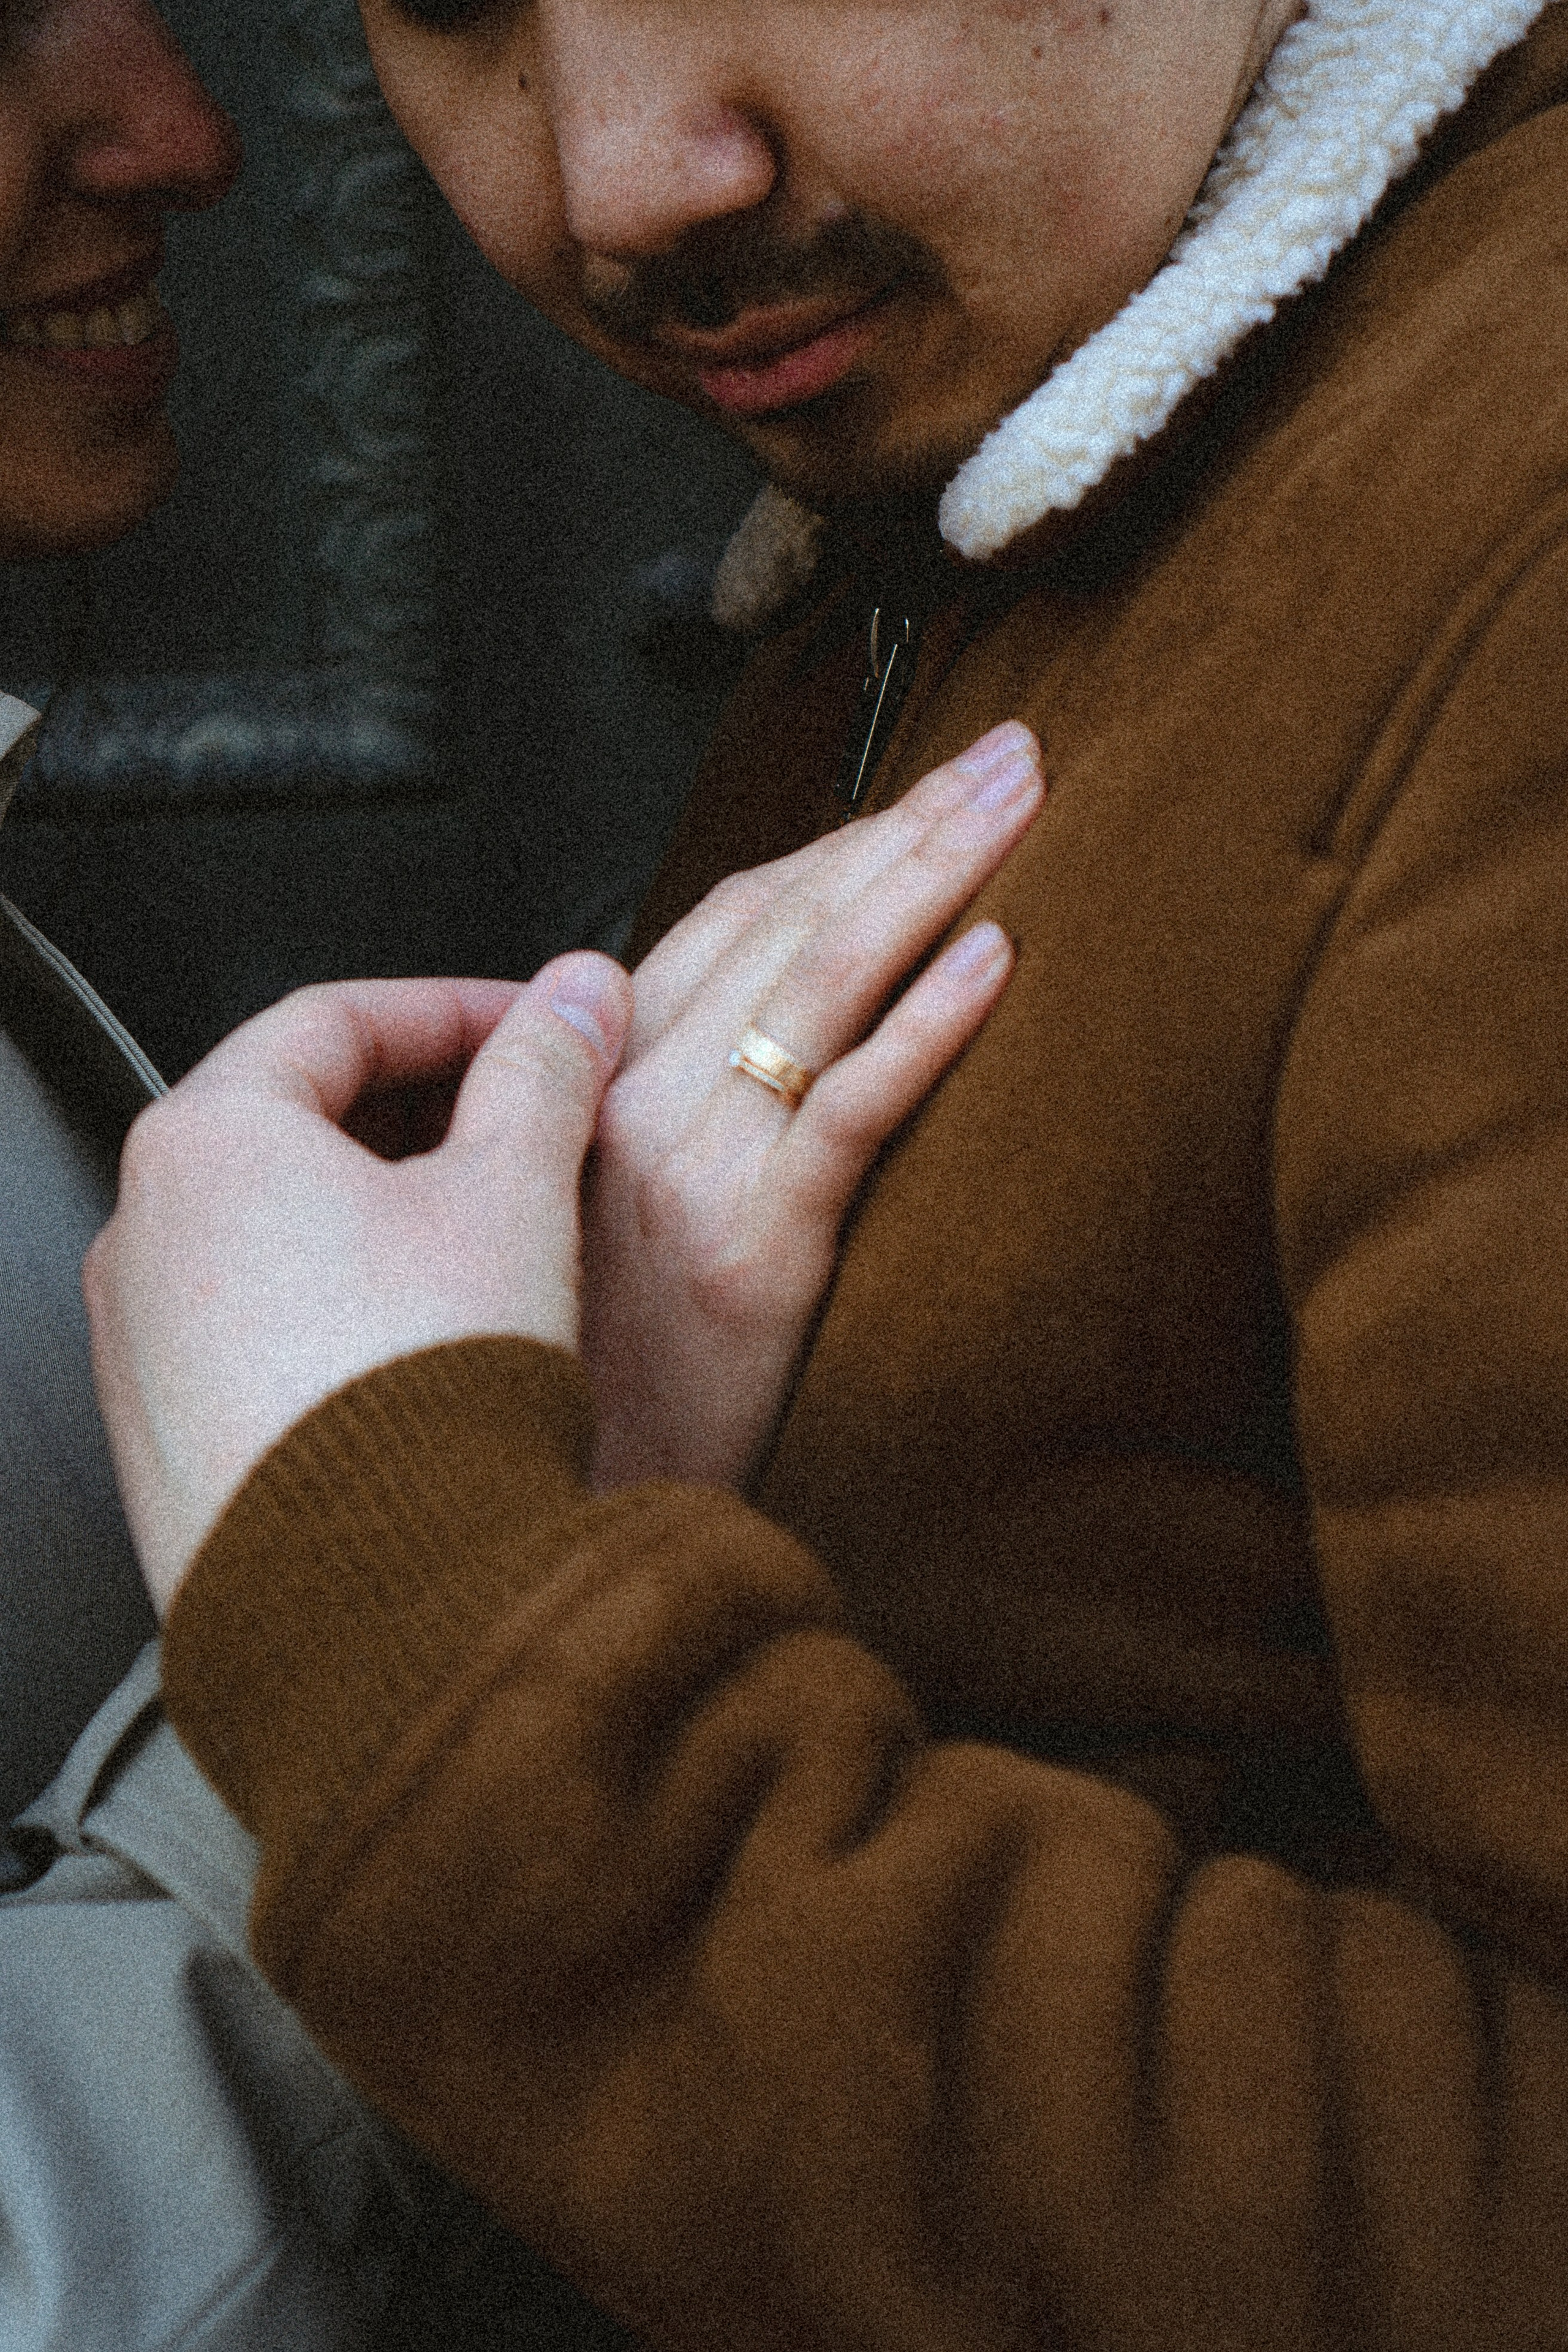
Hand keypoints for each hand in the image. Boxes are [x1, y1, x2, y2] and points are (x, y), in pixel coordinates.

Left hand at [85, 958, 631, 1614]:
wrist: (381, 1605)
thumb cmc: (424, 1394)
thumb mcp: (515, 1193)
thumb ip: (545, 1073)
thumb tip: (577, 1001)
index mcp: (205, 1142)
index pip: (334, 1020)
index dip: (456, 1010)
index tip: (536, 1029)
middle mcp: (143, 1235)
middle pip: (292, 1121)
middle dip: (424, 1111)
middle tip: (527, 1126)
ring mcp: (140, 1346)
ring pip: (273, 1232)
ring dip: (383, 1212)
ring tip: (493, 1241)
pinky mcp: (167, 1439)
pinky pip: (255, 1330)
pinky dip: (339, 1303)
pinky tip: (430, 1342)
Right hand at [583, 721, 1043, 1494]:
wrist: (568, 1518)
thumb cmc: (607, 1366)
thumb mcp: (611, 1213)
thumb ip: (674, 1108)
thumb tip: (785, 1028)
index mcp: (604, 1084)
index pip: (731, 916)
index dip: (842, 838)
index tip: (930, 785)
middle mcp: (636, 1105)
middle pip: (785, 923)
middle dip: (908, 823)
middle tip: (1012, 752)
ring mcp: (693, 1173)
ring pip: (820, 986)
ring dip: (932, 876)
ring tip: (1021, 805)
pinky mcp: (754, 1253)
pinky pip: (851, 1111)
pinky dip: (925, 1025)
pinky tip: (996, 958)